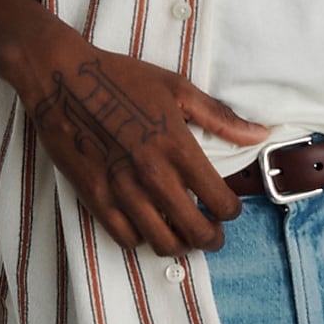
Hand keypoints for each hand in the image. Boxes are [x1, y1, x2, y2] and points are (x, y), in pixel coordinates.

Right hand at [5, 20, 267, 256]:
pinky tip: (148, 226)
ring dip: (179, 244)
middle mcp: (152, 174)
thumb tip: (261, 133)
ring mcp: (121, 189)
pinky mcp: (94, 197)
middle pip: (194, 231)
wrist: (62, 78)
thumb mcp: (176, 88)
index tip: (229, 208)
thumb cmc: (121, 78)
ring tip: (183, 235)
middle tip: (213, 234)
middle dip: (211, 238)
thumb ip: (220, 117)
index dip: (231, 211)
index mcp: (176, 146)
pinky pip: (125, 238)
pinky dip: (142, 239)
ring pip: (161, 242)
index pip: (219, 201)